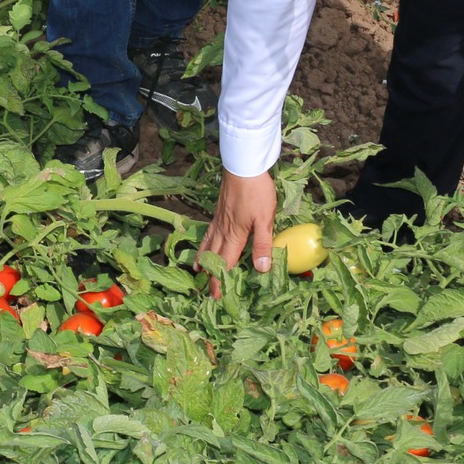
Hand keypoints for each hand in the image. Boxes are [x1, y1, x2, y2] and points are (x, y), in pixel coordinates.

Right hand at [199, 170, 276, 294]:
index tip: (216, 297)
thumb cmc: (256, 192)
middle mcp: (223, 230)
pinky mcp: (219, 211)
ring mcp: (219, 220)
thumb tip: (261, 269)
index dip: (220, 281)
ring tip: (199, 271)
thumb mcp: (264, 219)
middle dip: (212, 276)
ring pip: (208, 244)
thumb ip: (262, 244)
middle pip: (214, 257)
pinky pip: (208, 232)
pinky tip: (205, 242)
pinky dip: (204, 242)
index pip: (225, 263)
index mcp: (235, 235)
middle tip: (208, 292)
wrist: (243, 166)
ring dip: (204, 260)